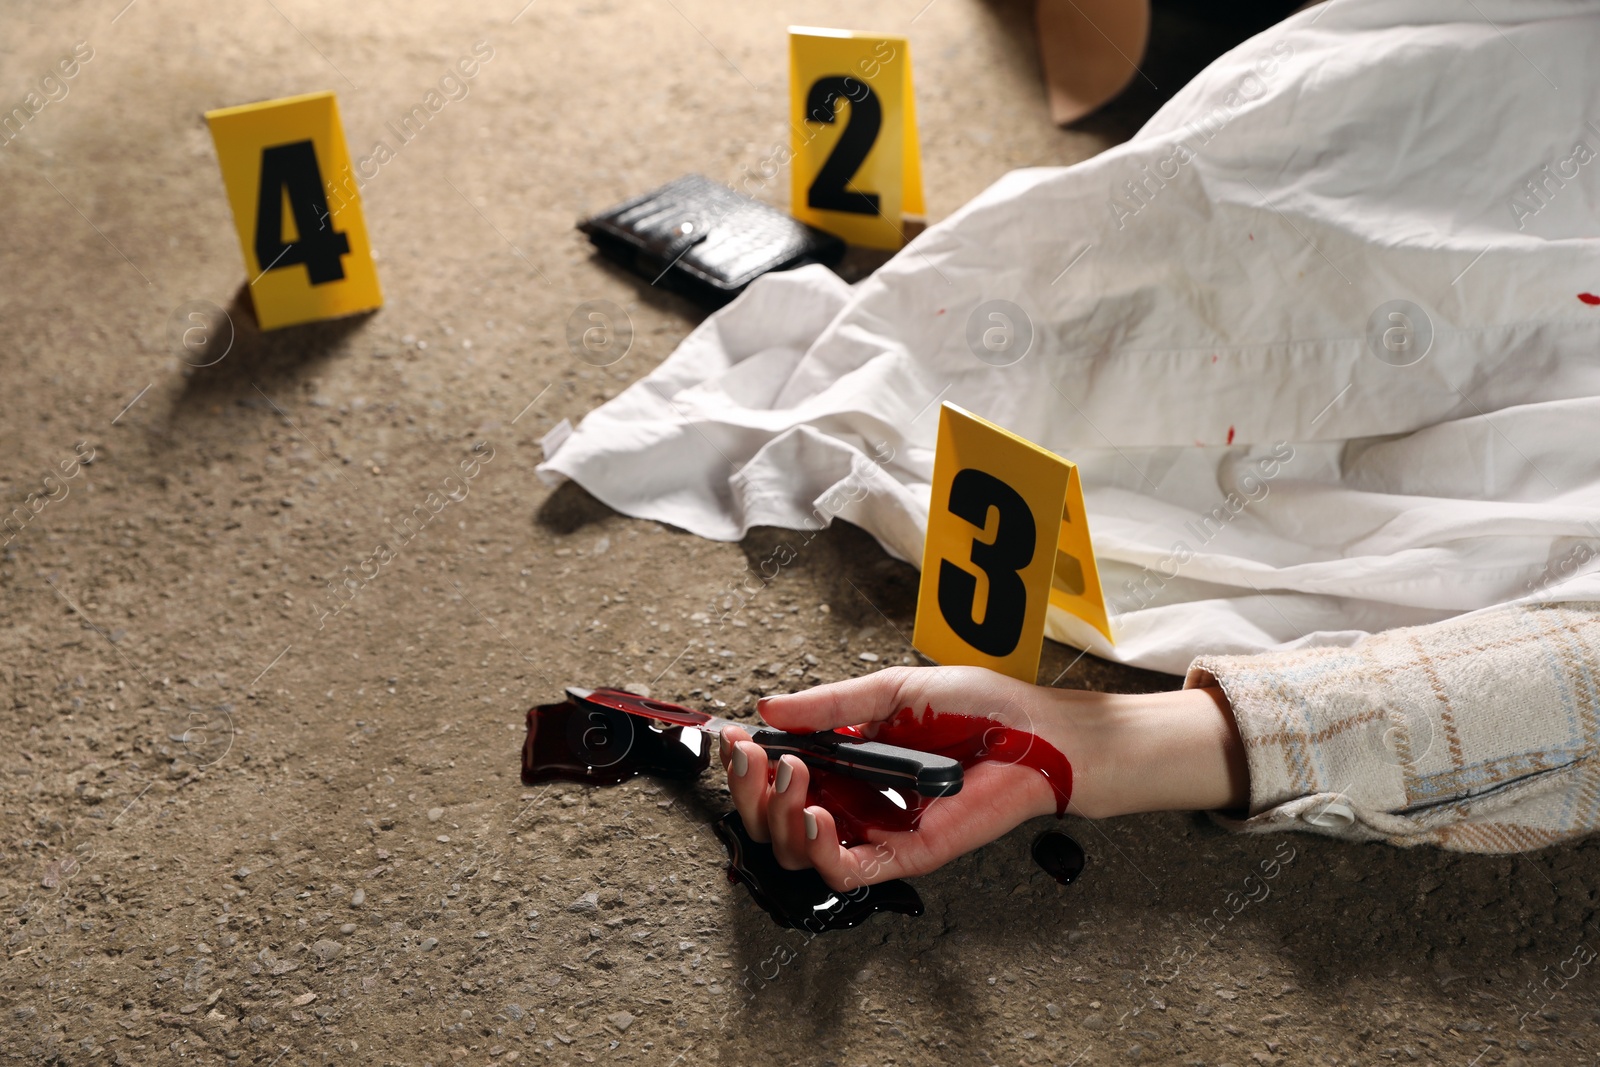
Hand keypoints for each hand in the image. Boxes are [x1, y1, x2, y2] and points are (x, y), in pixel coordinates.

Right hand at [719, 666, 1070, 891]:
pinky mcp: (904, 855)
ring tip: (788, 776)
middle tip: (753, 760)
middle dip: (753, 791)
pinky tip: (814, 815)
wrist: (1037, 733)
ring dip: (780, 815)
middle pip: (778, 820)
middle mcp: (856, 801)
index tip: (734, 739)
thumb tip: (771, 708)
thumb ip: (831, 707)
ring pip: (801, 851)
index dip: (749, 763)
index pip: (780, 776)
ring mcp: (877, 831)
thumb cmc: (981, 708)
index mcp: (848, 763)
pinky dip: (819, 850)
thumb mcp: (892, 690)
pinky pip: (846, 871)